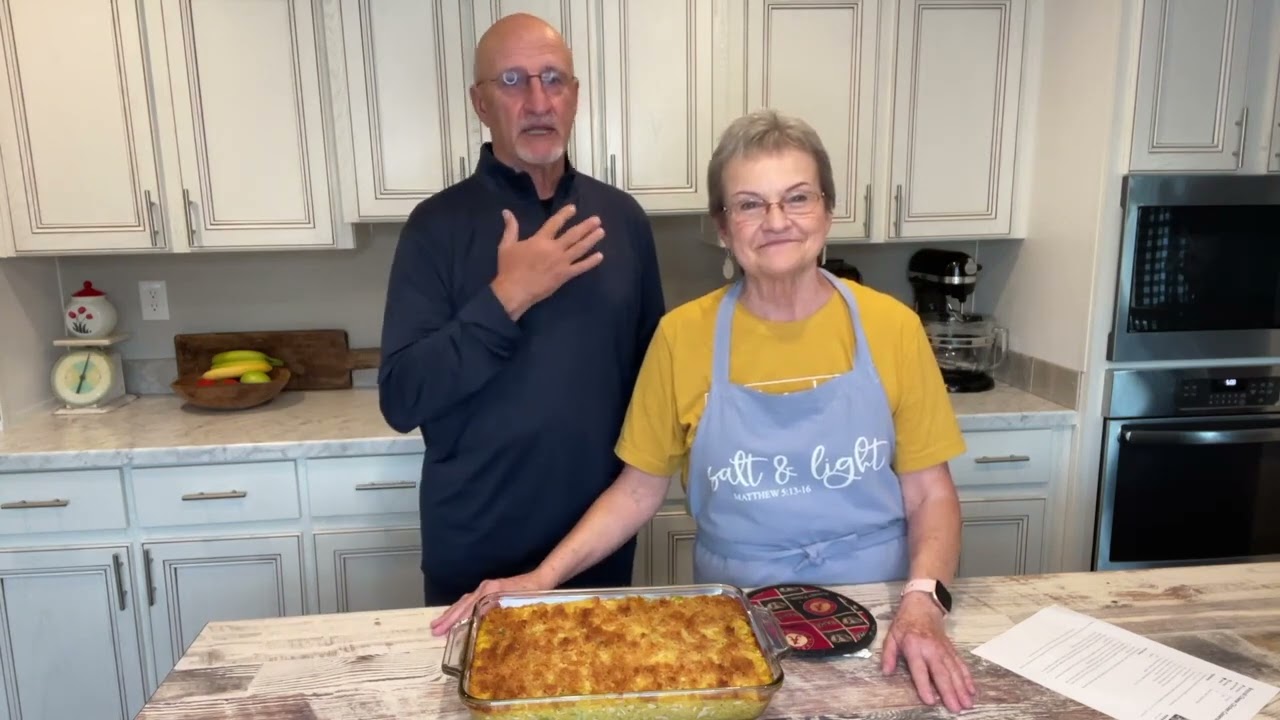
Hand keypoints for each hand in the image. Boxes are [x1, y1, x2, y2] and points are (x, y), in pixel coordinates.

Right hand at [428, 570, 553, 635]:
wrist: (540, 579)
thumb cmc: (531, 592)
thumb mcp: (516, 602)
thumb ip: (499, 609)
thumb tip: (482, 621)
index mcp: (489, 591)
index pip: (468, 607)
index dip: (457, 620)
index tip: (446, 631)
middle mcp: (484, 589)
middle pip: (462, 604)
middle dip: (448, 618)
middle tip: (434, 630)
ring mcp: (485, 589)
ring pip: (463, 602)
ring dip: (450, 614)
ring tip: (437, 625)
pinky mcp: (488, 591)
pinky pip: (469, 601)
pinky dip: (460, 609)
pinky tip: (455, 616)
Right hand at [490, 204, 604, 319]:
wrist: (514, 291)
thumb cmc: (509, 268)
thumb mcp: (506, 245)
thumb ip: (510, 228)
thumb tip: (507, 212)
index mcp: (540, 240)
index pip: (555, 223)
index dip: (565, 215)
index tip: (574, 208)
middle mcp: (554, 248)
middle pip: (573, 234)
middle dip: (586, 226)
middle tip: (597, 219)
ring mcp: (561, 262)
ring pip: (580, 248)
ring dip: (592, 239)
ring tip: (601, 232)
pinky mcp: (565, 275)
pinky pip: (581, 267)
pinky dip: (591, 262)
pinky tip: (600, 256)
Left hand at [881, 592, 975, 712]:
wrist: (922, 605)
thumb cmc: (905, 623)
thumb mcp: (891, 636)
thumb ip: (888, 655)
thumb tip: (886, 672)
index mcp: (914, 647)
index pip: (920, 669)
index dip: (924, 685)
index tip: (930, 700)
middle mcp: (931, 649)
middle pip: (941, 673)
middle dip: (949, 691)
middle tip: (956, 708)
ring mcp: (943, 649)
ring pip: (954, 671)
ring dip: (962, 688)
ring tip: (967, 703)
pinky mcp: (951, 649)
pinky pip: (960, 664)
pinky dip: (967, 677)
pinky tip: (972, 690)